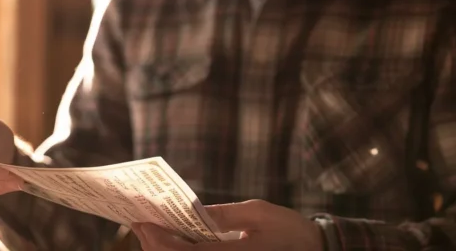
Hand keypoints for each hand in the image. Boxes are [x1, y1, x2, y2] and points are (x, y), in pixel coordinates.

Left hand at [132, 200, 324, 250]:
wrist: (315, 250)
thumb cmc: (288, 230)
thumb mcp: (257, 213)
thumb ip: (223, 214)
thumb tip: (191, 209)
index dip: (158, 240)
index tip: (142, 223)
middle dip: (155, 246)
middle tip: (139, 226)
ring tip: (151, 233)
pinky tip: (174, 242)